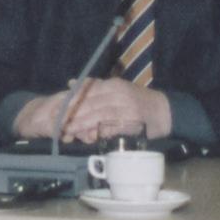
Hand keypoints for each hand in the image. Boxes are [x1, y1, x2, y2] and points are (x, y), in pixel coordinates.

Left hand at [22, 79, 168, 144]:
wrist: (165, 112)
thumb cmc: (138, 102)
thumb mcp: (118, 88)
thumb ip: (95, 86)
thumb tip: (71, 82)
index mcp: (112, 85)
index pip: (86, 92)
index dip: (69, 102)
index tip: (55, 109)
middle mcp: (118, 94)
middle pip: (89, 104)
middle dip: (71, 115)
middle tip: (56, 123)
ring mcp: (125, 108)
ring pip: (97, 116)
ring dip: (81, 125)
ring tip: (67, 131)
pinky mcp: (130, 122)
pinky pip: (110, 127)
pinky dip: (97, 132)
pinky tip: (87, 137)